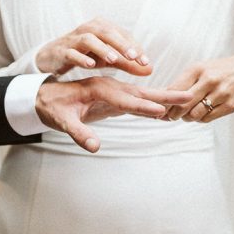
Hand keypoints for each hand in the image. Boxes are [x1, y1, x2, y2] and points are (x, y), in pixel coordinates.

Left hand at [35, 77, 191, 153]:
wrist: (46, 97)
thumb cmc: (54, 108)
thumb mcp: (61, 122)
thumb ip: (78, 132)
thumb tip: (94, 147)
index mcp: (98, 89)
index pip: (125, 100)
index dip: (143, 107)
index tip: (162, 112)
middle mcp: (110, 87)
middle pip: (141, 93)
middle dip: (164, 96)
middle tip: (187, 96)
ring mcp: (114, 92)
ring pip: (142, 95)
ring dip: (163, 98)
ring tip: (185, 99)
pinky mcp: (115, 98)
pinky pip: (137, 101)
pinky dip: (152, 104)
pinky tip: (165, 110)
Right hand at [36, 17, 151, 77]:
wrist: (53, 57)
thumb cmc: (86, 54)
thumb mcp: (108, 59)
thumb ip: (128, 63)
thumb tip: (150, 69)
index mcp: (102, 27)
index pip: (122, 35)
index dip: (135, 48)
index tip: (146, 63)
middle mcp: (88, 29)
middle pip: (107, 33)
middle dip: (121, 45)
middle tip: (134, 57)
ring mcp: (74, 39)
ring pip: (89, 40)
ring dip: (102, 49)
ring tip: (114, 60)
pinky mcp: (61, 51)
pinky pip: (71, 52)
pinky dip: (81, 57)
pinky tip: (91, 65)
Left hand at [162, 54, 233, 123]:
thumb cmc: (218, 70)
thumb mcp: (200, 69)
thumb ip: (182, 83)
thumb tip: (162, 99)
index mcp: (198, 69)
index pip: (174, 90)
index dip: (164, 102)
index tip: (160, 108)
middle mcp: (209, 80)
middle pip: (182, 105)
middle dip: (173, 114)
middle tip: (170, 116)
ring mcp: (221, 93)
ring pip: (195, 115)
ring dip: (187, 118)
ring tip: (187, 115)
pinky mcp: (230, 106)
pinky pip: (208, 119)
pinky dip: (200, 119)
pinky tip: (200, 114)